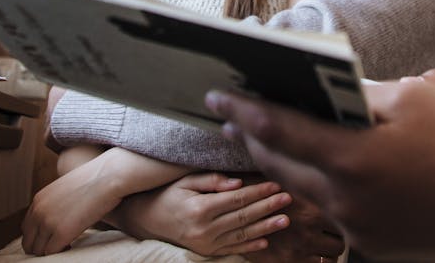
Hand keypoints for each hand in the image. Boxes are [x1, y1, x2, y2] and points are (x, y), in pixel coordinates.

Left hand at [21, 152, 124, 254]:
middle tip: (59, 244)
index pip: (27, 228)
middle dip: (41, 247)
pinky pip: (51, 253)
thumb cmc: (94, 181)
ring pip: (38, 251)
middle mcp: (38, 212)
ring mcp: (48, 222)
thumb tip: (60, 214)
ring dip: (51, 250)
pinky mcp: (61, 233)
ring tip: (66, 245)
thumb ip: (56, 203)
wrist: (108, 176)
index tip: (53, 237)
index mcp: (38, 200)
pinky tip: (71, 245)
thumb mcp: (66, 188)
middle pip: (28, 242)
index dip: (39, 236)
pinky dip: (60, 253)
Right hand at [114, 172, 294, 256]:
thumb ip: (211, 180)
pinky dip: (249, 246)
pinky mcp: (206, 252)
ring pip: (242, 235)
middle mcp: (205, 228)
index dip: (258, 191)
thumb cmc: (168, 194)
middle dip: (267, 207)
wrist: (146, 219)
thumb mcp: (185, 181)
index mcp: (200, 208)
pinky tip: (265, 241)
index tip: (276, 184)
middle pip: (243, 217)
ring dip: (266, 227)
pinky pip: (232, 250)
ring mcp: (206, 243)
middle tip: (288, 198)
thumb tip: (237, 183)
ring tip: (285, 220)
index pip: (237, 199)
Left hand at [207, 78, 434, 258]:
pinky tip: (323, 166)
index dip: (242, 110)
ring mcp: (356, 228)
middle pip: (279, 166)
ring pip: (303, 189)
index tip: (216, 95)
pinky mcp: (371, 244)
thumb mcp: (416, 98)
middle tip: (231, 115)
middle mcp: (344, 199)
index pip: (278, 129)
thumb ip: (363, 95)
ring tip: (266, 138)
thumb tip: (332, 93)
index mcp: (351, 158)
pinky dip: (321, 184)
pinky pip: (334, 208)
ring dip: (281, 162)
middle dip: (251, 138)